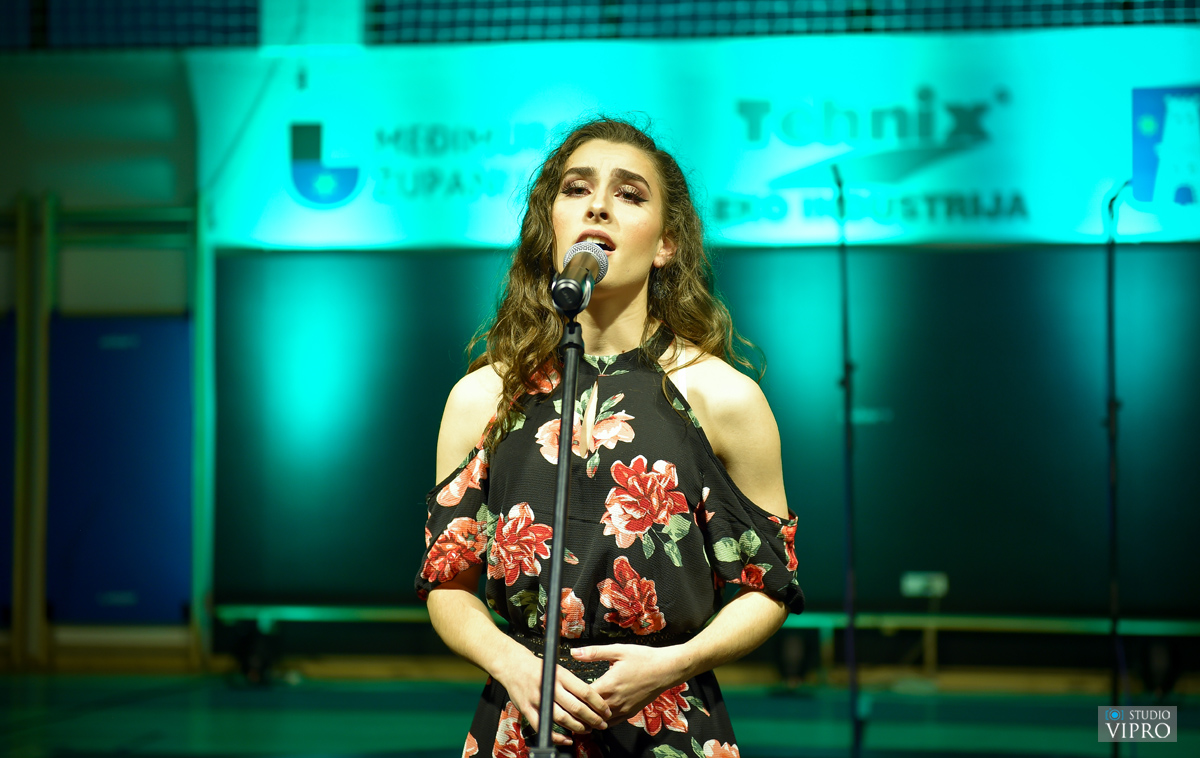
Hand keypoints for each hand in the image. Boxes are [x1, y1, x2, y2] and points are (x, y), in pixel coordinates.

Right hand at [496, 648, 610, 745]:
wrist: (512, 665)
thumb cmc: (537, 667)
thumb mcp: (558, 668)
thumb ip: (571, 683)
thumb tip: (591, 698)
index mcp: (560, 675)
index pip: (585, 691)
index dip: (598, 704)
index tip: (606, 711)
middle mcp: (550, 687)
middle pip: (576, 707)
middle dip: (592, 718)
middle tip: (602, 724)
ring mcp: (538, 699)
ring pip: (562, 718)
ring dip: (578, 727)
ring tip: (587, 730)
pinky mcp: (528, 710)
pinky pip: (544, 727)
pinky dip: (557, 736)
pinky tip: (567, 739)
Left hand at [573, 643, 689, 722]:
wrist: (666, 669)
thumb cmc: (644, 658)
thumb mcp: (617, 650)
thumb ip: (594, 652)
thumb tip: (574, 652)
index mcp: (608, 685)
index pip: (583, 697)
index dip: (572, 696)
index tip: (563, 692)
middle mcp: (615, 701)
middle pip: (589, 712)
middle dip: (578, 710)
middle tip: (566, 707)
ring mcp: (623, 709)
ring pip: (600, 721)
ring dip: (590, 718)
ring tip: (578, 714)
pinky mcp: (630, 712)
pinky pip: (612, 723)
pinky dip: (602, 721)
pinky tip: (596, 716)